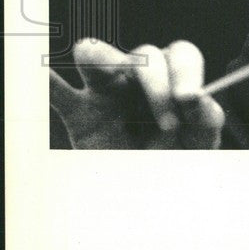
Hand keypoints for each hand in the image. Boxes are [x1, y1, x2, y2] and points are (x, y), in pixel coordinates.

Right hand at [49, 38, 224, 148]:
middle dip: (158, 86)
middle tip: (168, 125)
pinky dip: (50, 82)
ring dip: (103, 58)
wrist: (148, 194)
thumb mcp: (200, 144)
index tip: (190, 98)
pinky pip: (59, 93)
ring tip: (109, 70)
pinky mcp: (80, 114)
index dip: (186, 72)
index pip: (181, 55)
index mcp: (173, 78)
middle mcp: (141, 78)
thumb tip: (198, 97)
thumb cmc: (177, 161)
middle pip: (145, 55)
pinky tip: (43, 76)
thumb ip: (205, 120)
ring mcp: (106, 92)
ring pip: (97, 57)